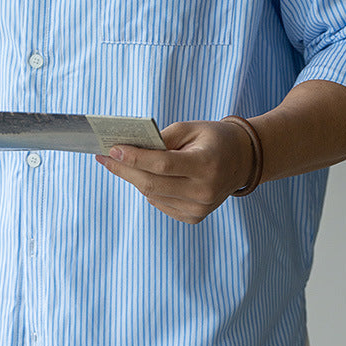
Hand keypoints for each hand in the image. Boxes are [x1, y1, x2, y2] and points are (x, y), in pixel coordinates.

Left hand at [95, 119, 254, 223]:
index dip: (135, 157)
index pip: (162, 164)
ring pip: (152, 195)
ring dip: (134, 178)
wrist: (242, 161)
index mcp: (206, 165)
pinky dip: (149, 189)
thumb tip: (128, 149)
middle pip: (152, 184)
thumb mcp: (190, 128)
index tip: (111, 149)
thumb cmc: (212, 139)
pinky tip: (145, 175)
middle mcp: (204, 191)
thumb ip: (161, 138)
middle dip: (124, 169)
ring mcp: (199, 208)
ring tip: (120, 162)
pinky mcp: (194, 216)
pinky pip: (160, 203)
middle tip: (104, 157)